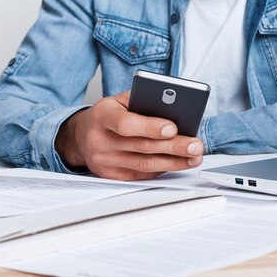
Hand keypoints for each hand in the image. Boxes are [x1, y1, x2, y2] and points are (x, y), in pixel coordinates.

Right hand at [55, 91, 203, 179]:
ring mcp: (105, 161)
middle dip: (173, 147)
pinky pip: (142, 174)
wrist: (81, 136)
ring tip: (194, 157)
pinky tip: (178, 163)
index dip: (150, 127)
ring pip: (145, 165)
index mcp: (102, 115)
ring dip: (174, 162)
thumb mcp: (119, 100)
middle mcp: (100, 140)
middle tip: (196, 146)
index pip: (125, 124)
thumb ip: (142, 101)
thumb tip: (174, 108)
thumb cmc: (108, 114)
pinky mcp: (112, 175)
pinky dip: (163, 168)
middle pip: (142, 147)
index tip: (173, 128)